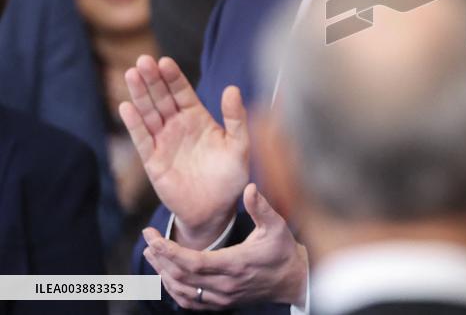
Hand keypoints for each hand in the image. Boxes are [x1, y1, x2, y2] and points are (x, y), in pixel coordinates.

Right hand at [120, 55, 249, 247]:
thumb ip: (236, 118)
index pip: (182, 92)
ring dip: (139, 95)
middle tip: (143, 60)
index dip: (173, 77)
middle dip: (152, 79)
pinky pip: (142, 139)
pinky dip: (134, 124)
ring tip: (132, 74)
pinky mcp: (154, 160)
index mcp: (198, 118)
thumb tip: (232, 89)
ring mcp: (164, 142)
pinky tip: (126, 107)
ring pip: (149, 113)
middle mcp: (178, 126)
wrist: (216, 209)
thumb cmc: (230, 177)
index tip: (165, 61)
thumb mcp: (239, 145)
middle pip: (162, 98)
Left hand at [142, 184, 307, 309]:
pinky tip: (166, 275)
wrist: (291, 279)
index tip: (153, 238)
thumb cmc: (283, 250)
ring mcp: (222, 297)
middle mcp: (225, 285)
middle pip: (182, 276)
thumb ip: (260, 208)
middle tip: (148, 239)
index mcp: (236, 264)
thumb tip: (249, 188)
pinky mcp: (221, 303)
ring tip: (151, 254)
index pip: (194, 262)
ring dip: (163, 273)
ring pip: (182, 290)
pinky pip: (189, 301)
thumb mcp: (277, 225)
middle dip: (160, 258)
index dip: (170, 252)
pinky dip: (174, 289)